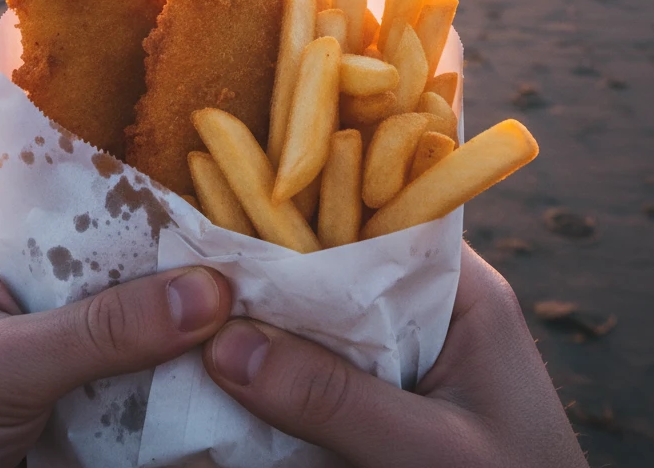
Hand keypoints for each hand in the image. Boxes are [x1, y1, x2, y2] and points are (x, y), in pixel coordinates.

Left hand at [0, 201, 230, 467]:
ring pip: (142, 311)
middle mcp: (41, 282)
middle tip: (253, 239)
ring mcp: (67, 338)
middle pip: (125, 252)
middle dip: (181, 252)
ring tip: (258, 292)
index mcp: (2, 244)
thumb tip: (207, 293)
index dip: (143, 180)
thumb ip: (98, 330)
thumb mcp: (1, 364)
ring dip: (190, 313)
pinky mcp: (87, 392)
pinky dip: (182, 369)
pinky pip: (145, 369)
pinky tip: (230, 356)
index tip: (213, 176)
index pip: (80, 187)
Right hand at [204, 242, 587, 466]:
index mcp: (461, 291)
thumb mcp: (433, 452)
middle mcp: (428, 309)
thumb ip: (337, 399)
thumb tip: (224, 345)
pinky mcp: (383, 401)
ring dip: (266, 326)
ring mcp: (403, 356)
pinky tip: (227, 376)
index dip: (305, 209)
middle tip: (193, 266)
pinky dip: (279, 374)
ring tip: (194, 312)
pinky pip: (320, 371)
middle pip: (336, 268)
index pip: (376, 219)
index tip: (228, 211)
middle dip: (270, 272)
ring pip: (319, 321)